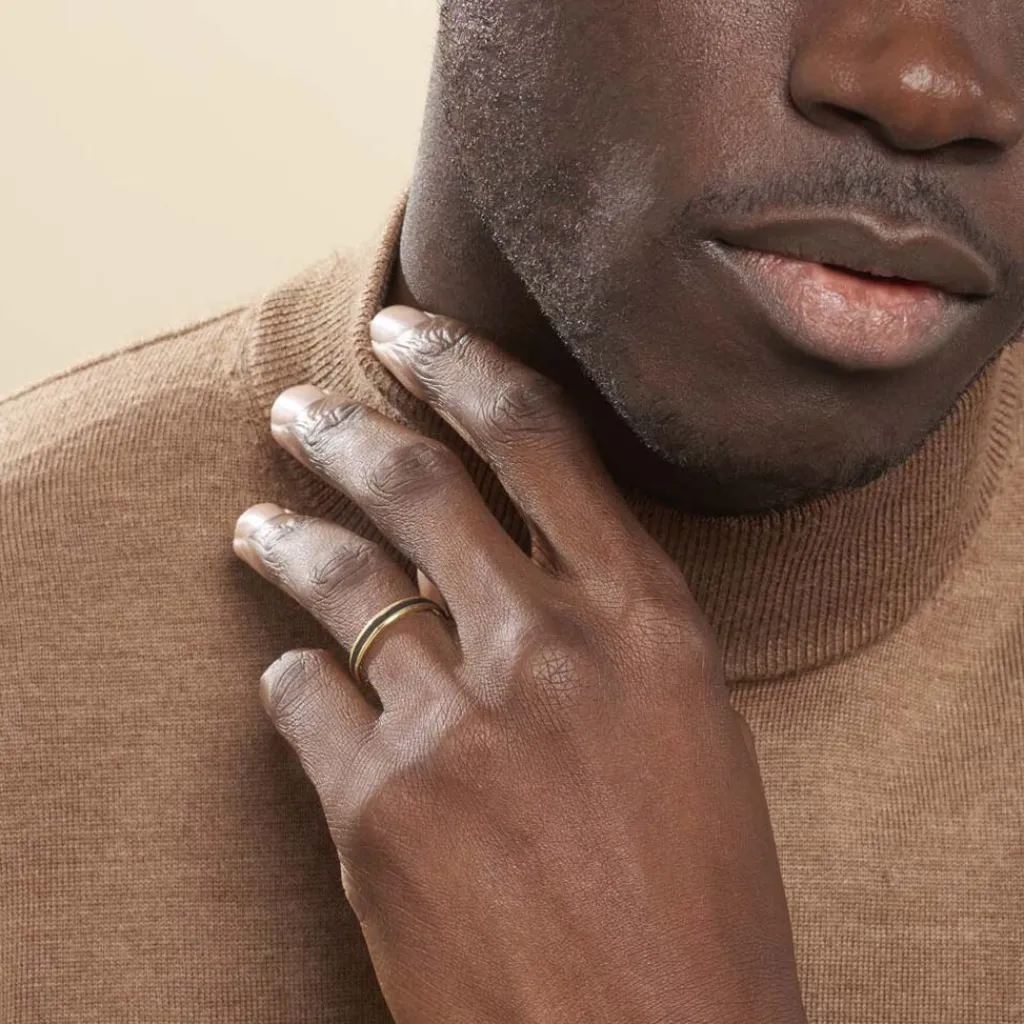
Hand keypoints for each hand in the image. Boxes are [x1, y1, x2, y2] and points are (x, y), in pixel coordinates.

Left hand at [232, 307, 806, 1023]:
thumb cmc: (699, 900)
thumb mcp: (686, 727)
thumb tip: (510, 569)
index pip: (534, 437)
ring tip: (255, 524)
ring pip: (341, 581)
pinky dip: (291, 681)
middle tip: (301, 411)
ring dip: (287, 539)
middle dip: (344, 430)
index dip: (459, 365)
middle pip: (417, 484)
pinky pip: (302, 698)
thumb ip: (605, 631)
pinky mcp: (377, 809)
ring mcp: (456, 723)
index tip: (408, 333)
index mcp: (646, 618)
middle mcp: (548, 647)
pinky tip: (289, 680)